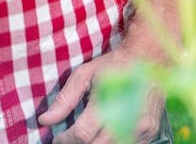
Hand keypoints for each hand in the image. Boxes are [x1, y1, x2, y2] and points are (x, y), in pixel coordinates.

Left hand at [38, 50, 164, 142]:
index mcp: (107, 102)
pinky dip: (112, 143)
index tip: (57, 138)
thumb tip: (45, 120)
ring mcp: (142, 129)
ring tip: (85, 135)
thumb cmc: (113, 64)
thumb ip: (65, 99)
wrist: (149, 59)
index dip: (66, 139)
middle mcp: (127, 120)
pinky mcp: (151, 133)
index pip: (82, 134)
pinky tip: (104, 134)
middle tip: (68, 137)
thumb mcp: (85, 74)